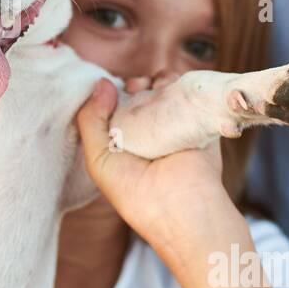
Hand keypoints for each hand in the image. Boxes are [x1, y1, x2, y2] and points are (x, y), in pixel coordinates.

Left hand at [75, 77, 241, 262]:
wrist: (181, 207)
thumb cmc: (135, 192)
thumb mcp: (99, 159)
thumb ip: (91, 120)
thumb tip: (101, 83)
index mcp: (124, 142)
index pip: (114, 108)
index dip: (109, 94)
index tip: (109, 90)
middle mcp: (149, 133)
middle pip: (140, 94)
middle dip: (134, 84)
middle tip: (134, 88)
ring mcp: (175, 125)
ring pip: (164, 89)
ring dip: (155, 80)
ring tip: (150, 88)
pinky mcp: (197, 119)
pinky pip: (188, 92)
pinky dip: (179, 82)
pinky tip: (169, 85)